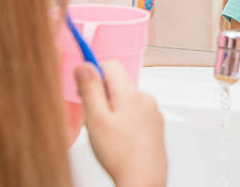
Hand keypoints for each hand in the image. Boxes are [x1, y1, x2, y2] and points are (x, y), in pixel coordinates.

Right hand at [75, 61, 166, 186]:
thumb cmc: (120, 154)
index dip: (94, 73)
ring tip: (106, 133)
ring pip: (126, 99)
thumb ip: (90, 90)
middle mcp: (145, 98)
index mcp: (130, 93)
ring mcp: (152, 111)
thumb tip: (84, 65)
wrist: (144, 179)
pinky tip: (119, 139)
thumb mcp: (96, 119)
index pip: (111, 64)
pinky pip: (136, 112)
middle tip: (93, 118)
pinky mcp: (156, 124)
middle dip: (102, 95)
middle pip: (118, 83)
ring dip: (113, 109)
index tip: (83, 89)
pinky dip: (125, 119)